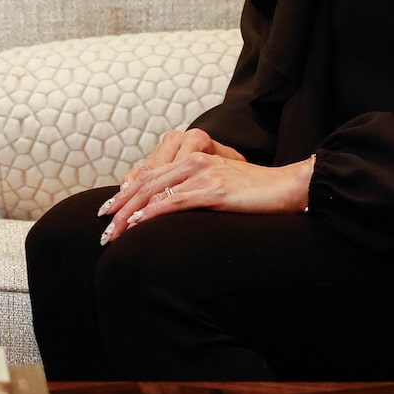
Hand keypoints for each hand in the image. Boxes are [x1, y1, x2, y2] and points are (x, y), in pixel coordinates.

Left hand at [98, 131, 310, 238]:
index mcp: (194, 160)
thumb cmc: (257, 194)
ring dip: (129, 215)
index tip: (108, 211)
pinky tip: (138, 224)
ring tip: (113, 233)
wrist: (291, 188)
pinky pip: (175, 201)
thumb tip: (172, 210)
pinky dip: (152, 213)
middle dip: (120, 207)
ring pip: (155, 193)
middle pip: (146, 183)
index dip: (126, 194)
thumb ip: (197, 193)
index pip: (151, 176)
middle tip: (102, 227)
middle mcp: (195, 163)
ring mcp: (204, 175)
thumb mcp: (221, 189)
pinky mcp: (215, 191)